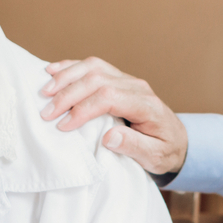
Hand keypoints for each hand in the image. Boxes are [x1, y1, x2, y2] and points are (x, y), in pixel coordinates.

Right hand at [40, 58, 187, 174]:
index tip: (64, 126)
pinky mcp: (118, 79)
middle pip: (96, 79)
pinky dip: (71, 67)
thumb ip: (133, 146)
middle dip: (68, 94)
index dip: (82, 109)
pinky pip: (93, 66)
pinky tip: (52, 70)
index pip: (108, 97)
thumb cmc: (165, 150)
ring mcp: (126, 79)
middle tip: (46, 113)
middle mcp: (136, 86)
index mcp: (146, 104)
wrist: (177, 140)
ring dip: (66, 77)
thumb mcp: (155, 156)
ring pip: (93, 67)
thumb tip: (109, 137)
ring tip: (45, 91)